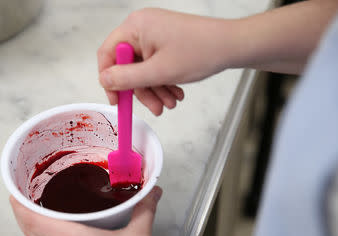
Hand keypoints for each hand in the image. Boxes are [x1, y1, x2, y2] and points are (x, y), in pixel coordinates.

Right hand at [98, 8, 234, 114]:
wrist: (232, 45)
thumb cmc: (201, 51)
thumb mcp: (158, 72)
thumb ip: (126, 78)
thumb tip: (104, 81)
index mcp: (135, 26)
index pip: (107, 53)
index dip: (109, 80)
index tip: (117, 100)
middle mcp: (142, 27)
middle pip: (127, 65)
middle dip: (141, 90)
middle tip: (153, 107)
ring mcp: (155, 34)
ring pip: (143, 69)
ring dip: (154, 89)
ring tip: (169, 103)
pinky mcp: (165, 41)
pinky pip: (155, 65)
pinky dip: (163, 81)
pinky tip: (174, 93)